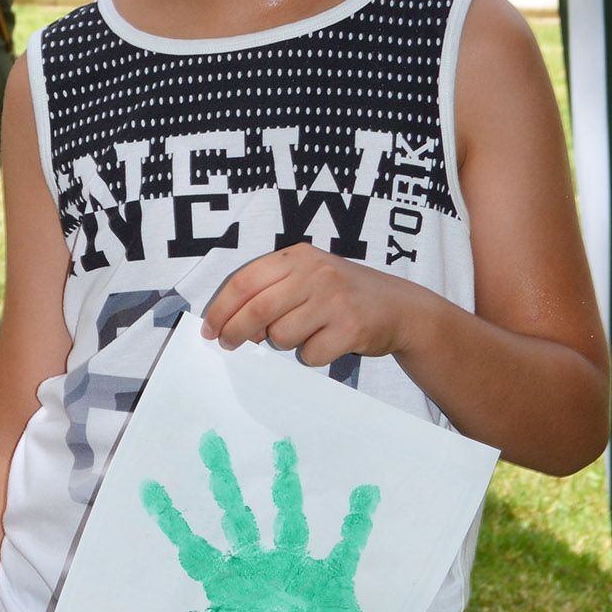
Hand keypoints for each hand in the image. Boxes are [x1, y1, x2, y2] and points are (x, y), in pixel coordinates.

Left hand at [136, 431, 378, 611]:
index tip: (148, 486)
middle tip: (208, 441)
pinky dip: (357, 522)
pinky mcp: (331, 581)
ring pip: (289, 519)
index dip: (172, 519)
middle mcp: (259, 568)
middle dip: (222, 481)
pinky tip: (365, 493)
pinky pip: (346, 547)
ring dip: (287, 485)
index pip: (194, 545)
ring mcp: (295, 570)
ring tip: (284, 446)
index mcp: (228, 586)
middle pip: (236, 516)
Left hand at [202, 244, 421, 365]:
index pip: (245, 281)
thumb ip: (272, 295)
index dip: (221, 308)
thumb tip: (236, 327)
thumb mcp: (308, 279)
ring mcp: (335, 300)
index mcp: (299, 256)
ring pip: (282, 336)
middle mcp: (317, 273)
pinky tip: (328, 342)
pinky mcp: (351, 328)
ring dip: (283, 343)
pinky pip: (309, 355)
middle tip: (229, 344)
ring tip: (306, 332)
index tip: (210, 328)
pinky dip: (311, 355)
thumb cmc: (343, 295)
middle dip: (235, 332)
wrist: (401, 308)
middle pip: (258, 309)